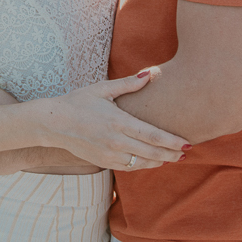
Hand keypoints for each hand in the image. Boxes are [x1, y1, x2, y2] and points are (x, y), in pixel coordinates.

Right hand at [38, 69, 189, 170]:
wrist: (53, 123)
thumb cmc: (78, 102)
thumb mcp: (102, 89)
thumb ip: (129, 84)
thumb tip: (150, 74)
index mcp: (119, 122)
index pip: (154, 136)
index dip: (173, 141)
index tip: (188, 143)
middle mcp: (116, 141)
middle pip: (152, 152)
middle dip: (172, 154)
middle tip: (186, 153)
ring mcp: (109, 154)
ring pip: (142, 163)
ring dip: (159, 161)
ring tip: (173, 158)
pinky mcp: (103, 162)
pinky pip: (129, 167)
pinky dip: (143, 165)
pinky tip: (151, 161)